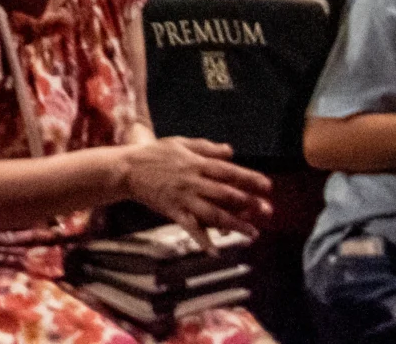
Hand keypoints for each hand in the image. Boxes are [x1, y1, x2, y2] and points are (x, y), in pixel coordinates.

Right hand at [119, 136, 273, 234]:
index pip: (228, 171)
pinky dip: (203, 240)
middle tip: (268, 210)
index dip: (249, 178)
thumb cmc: (154, 153)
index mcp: (196, 164)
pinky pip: (191, 228)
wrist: (127, 169)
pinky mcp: (173, 212)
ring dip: (235, 224)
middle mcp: (193, 182)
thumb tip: (231, 151)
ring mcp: (184, 198)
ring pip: (213, 213)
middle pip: (225, 194)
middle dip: (248, 203)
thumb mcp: (180, 143)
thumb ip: (207, 148)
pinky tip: (216, 251)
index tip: (267, 186)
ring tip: (253, 233)